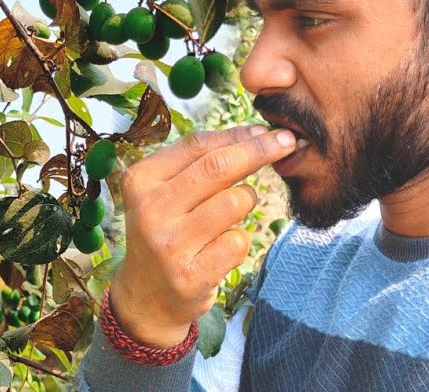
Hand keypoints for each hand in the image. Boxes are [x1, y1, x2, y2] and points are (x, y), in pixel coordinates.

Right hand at [108, 125, 296, 347]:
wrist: (145, 297)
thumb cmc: (166, 232)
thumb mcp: (165, 193)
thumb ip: (199, 163)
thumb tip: (253, 134)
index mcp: (141, 180)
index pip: (197, 145)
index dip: (237, 134)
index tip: (266, 130)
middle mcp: (151, 210)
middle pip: (218, 167)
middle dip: (259, 150)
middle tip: (287, 142)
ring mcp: (169, 245)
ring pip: (235, 202)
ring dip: (248, 200)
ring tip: (234, 211)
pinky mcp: (191, 276)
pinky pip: (238, 241)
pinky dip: (240, 239)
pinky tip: (222, 248)